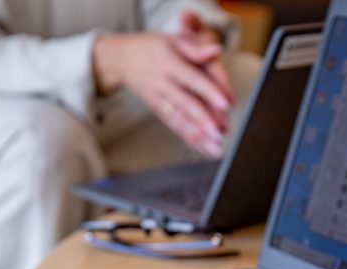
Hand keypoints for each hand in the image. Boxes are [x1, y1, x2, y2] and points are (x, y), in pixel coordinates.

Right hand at [94, 24, 233, 157]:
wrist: (121, 60)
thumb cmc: (151, 47)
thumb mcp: (171, 40)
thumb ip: (195, 49)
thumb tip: (217, 50)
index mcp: (169, 64)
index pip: (192, 79)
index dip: (209, 92)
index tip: (226, 104)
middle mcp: (163, 84)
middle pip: (186, 105)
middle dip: (204, 121)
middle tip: (220, 134)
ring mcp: (158, 100)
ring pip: (180, 120)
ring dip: (198, 136)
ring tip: (216, 149)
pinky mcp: (157, 111)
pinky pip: (174, 126)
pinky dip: (189, 138)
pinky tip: (203, 149)